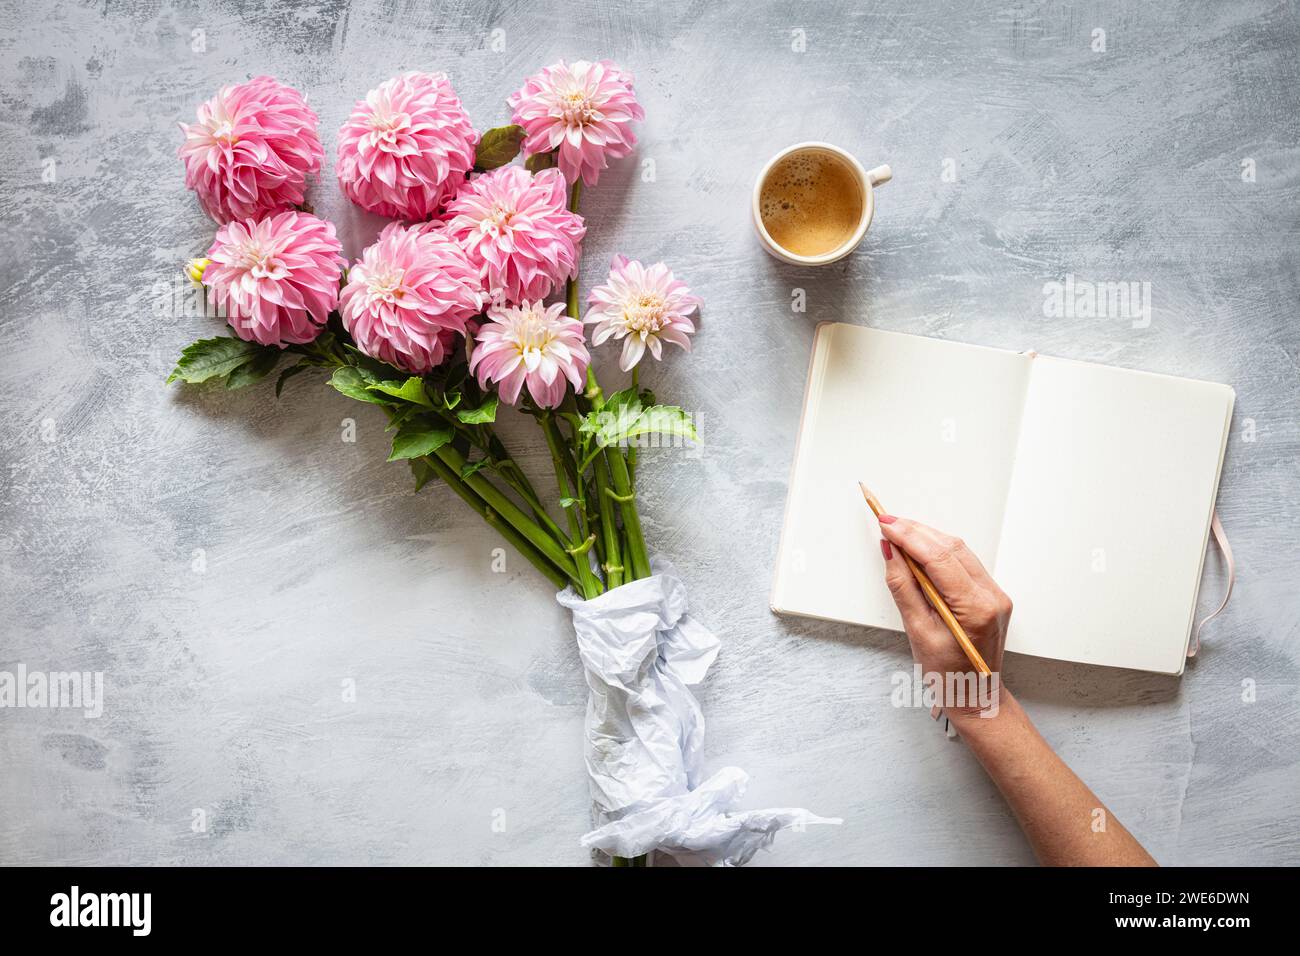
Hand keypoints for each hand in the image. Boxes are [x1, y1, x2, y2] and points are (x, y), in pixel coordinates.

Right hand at [878, 516, 1011, 693]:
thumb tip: (891, 554)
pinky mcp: (991, 594)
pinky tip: (919, 550)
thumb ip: (903, 588)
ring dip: (928, 539)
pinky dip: (939, 552)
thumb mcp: (917, 632)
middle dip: (917, 532)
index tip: (887, 525)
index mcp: (975, 609)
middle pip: (952, 548)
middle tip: (888, 524)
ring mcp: (995, 594)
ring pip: (959, 551)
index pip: (940, 559)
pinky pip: (964, 562)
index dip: (910, 537)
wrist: (975, 695)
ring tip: (899, 532)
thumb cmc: (948, 675)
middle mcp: (992, 596)